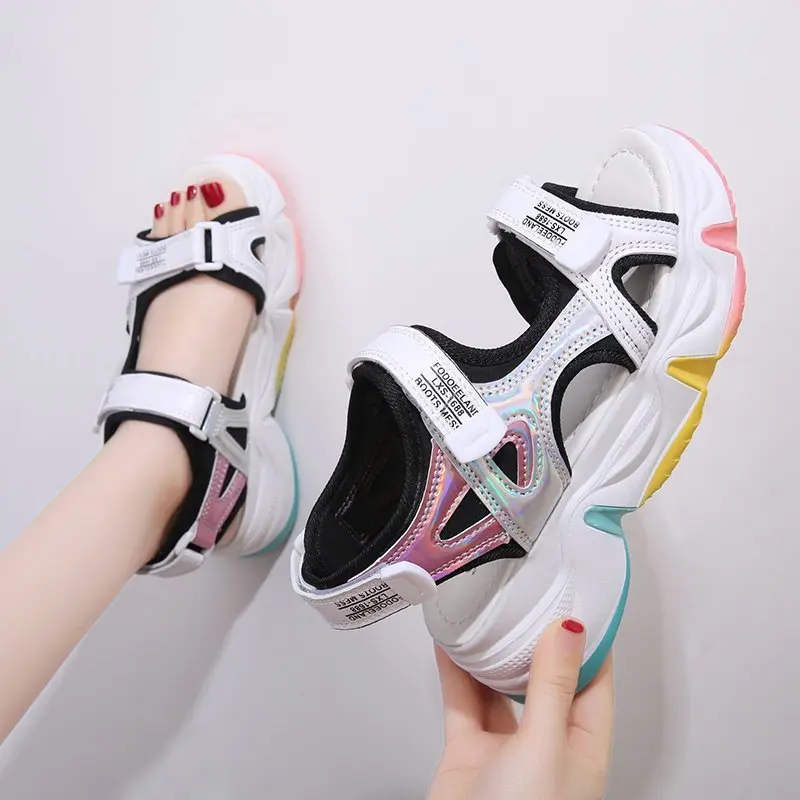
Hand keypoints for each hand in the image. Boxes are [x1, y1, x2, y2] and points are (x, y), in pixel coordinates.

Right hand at [429, 619, 613, 799]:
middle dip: (536, 641)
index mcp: (582, 748)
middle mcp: (547, 747)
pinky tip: (451, 647)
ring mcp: (506, 750)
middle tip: (528, 599)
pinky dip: (455, 673)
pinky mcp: (469, 753)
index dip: (587, 642)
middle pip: (545, 681)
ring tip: (489, 617)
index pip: (594, 682)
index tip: (576, 601)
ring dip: (493, 656)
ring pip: (500, 689)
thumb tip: (569, 633)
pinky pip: (463, 702)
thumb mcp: (544, 747)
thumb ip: (552, 688)